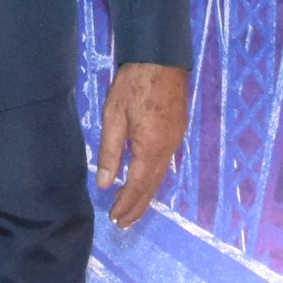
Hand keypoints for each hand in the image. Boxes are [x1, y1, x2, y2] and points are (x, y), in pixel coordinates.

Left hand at [95, 62, 189, 226]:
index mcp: (150, 147)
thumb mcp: (114, 116)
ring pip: (160, 177)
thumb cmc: (133, 85)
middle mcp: (167, 149)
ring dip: (146, 196)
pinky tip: (146, 184)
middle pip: (152, 186)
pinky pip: (165, 165)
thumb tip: (104, 183)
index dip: (125, 203)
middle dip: (137, 207)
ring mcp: (175, 141)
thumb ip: (109, 152)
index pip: (136, 185)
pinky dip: (153, 180)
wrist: (161, 58)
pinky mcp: (177, 132)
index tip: (114, 218)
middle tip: (123, 224)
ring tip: (132, 211)